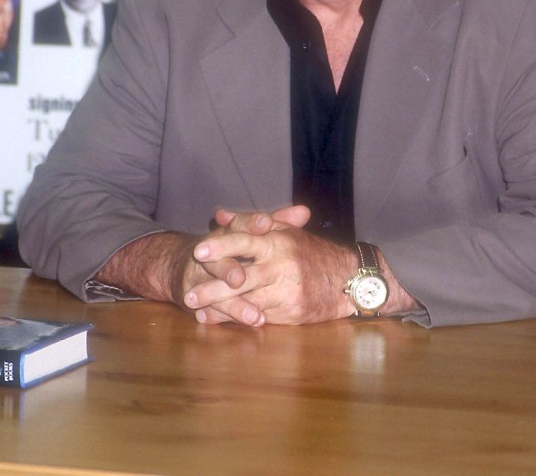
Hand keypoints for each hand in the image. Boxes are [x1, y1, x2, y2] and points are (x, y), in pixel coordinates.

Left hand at [183, 207, 357, 326]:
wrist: (347, 278)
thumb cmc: (311, 252)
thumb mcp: (284, 231)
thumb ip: (250, 223)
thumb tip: (220, 215)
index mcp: (278, 240)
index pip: (246, 240)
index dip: (221, 246)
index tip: (198, 251)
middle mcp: (281, 264)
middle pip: (242, 277)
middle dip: (213, 287)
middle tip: (188, 294)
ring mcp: (285, 290)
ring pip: (247, 301)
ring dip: (219, 308)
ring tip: (195, 311)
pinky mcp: (290, 312)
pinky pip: (258, 316)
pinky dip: (236, 319)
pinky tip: (217, 320)